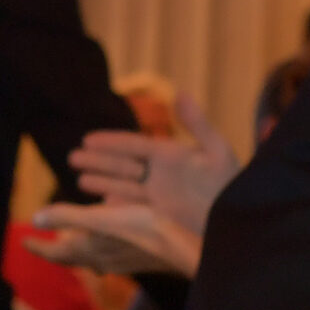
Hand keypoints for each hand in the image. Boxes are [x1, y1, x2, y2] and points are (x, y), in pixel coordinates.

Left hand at [26, 203, 202, 277]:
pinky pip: (105, 257)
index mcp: (87, 250)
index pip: (54, 252)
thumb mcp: (100, 217)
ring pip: (88, 259)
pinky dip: (95, 250)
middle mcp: (99, 260)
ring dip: (74, 252)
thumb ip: (67, 216)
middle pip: (69, 258)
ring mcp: (117, 263)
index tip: (22, 241)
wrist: (180, 248)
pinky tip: (104, 245)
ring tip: (69, 243)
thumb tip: (35, 218)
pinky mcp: (134, 260)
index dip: (37, 246)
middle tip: (40, 244)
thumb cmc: (141, 229)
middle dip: (53, 251)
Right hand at [67, 92, 237, 234]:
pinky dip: (117, 205)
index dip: (110, 142)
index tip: (88, 139)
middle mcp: (160, 172)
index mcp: (170, 154)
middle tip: (72, 157)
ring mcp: (159, 193)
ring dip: (102, 182)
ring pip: (123, 185)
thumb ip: (197, 124)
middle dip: (98, 161)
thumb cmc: (232, 182)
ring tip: (79, 180)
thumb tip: (181, 92)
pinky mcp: (161, 213)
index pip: (134, 145)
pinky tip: (100, 205)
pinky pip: (133, 206)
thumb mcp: (216, 150)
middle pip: (122, 164)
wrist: (237, 216)